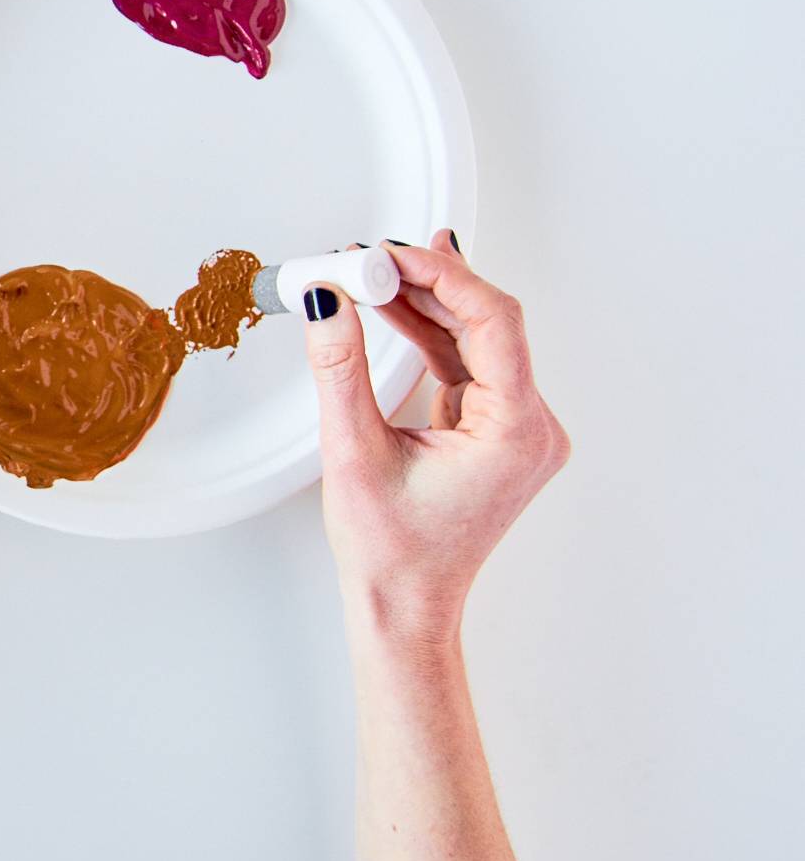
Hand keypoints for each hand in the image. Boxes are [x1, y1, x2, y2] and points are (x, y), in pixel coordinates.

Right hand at [301, 232, 569, 649]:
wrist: (406, 606)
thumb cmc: (392, 553)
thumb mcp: (353, 451)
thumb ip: (340, 367)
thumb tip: (328, 301)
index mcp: (516, 432)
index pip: (493, 323)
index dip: (444, 277)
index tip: (391, 254)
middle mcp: (531, 428)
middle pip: (489, 324)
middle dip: (428, 283)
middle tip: (371, 256)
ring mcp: (517, 430)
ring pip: (477, 341)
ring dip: (425, 305)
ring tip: (370, 274)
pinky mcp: (495, 431)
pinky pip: (467, 365)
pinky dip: (429, 335)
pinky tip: (392, 308)